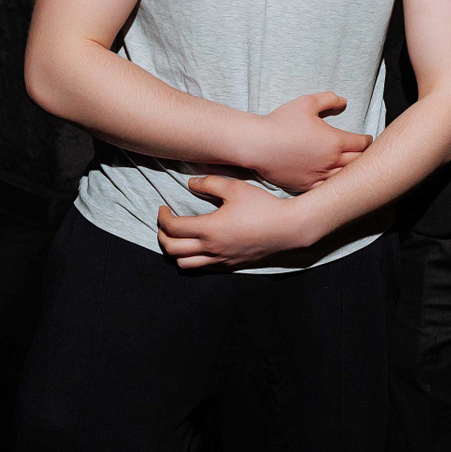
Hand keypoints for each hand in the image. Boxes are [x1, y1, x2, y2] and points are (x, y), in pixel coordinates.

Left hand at [157, 175, 315, 268]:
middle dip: (162, 236)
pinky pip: (202, 268)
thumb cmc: (263, 206)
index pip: (172, 228)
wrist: (288, 228)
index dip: (162, 218)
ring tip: (178, 239)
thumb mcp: (236, 188)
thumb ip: (210, 183)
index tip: (164, 208)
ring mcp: (220, 259)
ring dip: (174, 252)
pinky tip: (198, 247)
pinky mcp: (230, 265)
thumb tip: (191, 183)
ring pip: (184, 264)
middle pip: (172, 249)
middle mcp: (211, 248)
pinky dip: (192, 260)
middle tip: (165, 224)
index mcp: (209, 229)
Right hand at [248, 91, 369, 192]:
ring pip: (344, 177)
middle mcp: (331, 161)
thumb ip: (329, 99)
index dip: (367, 140)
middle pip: (358, 162)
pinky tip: (333, 181)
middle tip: (364, 153)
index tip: (367, 139)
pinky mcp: (306, 185)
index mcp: (335, 141)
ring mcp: (319, 176)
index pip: (362, 143)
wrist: (258, 144)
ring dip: (351, 172)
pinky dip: (333, 184)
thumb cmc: (281, 122)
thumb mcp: (307, 102)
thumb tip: (344, 101)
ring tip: (352, 167)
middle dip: (363, 156)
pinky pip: (326, 188)